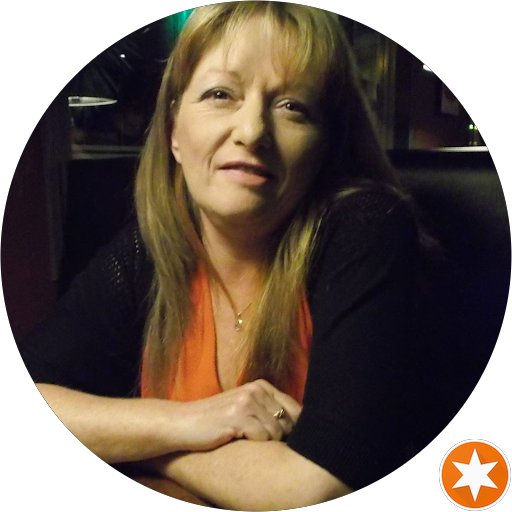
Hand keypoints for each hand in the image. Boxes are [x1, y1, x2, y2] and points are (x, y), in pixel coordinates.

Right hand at [172, 379, 301, 451]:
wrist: (185, 423)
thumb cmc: (218, 419)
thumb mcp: (246, 407)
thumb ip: (270, 410)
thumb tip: (300, 425)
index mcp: (261, 385)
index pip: (294, 407)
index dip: (294, 426)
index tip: (284, 436)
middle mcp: (256, 390)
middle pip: (288, 421)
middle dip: (278, 435)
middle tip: (257, 436)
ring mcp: (247, 402)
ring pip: (276, 432)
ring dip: (263, 441)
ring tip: (245, 437)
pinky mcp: (238, 416)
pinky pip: (262, 437)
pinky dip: (252, 443)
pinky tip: (236, 437)